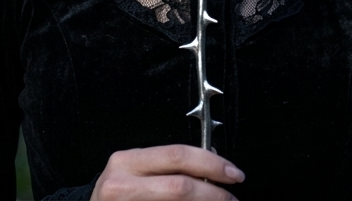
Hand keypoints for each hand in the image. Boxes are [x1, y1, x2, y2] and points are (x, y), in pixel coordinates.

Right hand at [90, 145, 244, 199]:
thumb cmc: (117, 196)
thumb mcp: (135, 173)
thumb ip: (167, 168)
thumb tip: (213, 169)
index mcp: (126, 162)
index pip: (177, 156)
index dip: (211, 164)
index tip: (233, 173)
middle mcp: (121, 184)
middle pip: (180, 186)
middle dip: (214, 194)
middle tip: (232, 198)